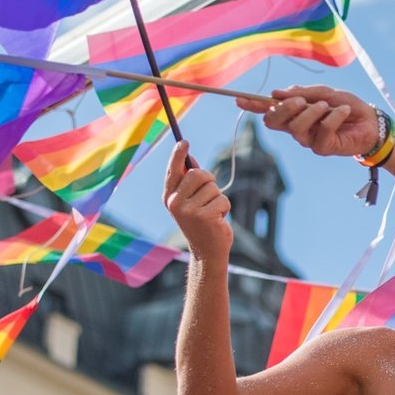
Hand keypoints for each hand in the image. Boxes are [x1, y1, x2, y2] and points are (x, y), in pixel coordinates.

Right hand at [163, 142, 232, 259]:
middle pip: (198, 174)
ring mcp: (189, 210)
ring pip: (213, 187)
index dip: (178, 155)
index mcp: (169, 197)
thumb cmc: (201, 224)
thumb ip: (189, 184)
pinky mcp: (205, 216)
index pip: (173, 171)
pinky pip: (223, 199)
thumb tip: (191, 159)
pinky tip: (218, 219)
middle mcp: (175, 202)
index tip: (184, 142)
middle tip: (209, 195)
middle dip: (209, 180)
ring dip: (218, 198)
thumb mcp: (190, 203)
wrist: (207, 252)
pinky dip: (225, 207)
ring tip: (212, 212)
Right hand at [237, 85, 373, 157]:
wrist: (371, 122)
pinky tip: (344, 111)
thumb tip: (276, 94)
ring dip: (312, 112)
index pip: (268, 109)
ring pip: (296, 127)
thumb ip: (303, 93)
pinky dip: (333, 117)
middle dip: (284, 108)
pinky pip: (322, 131)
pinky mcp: (323, 148)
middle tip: (301, 100)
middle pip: (274, 121)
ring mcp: (308, 140)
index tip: (239, 98)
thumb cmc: (347, 106)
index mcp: (294, 112)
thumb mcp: (325, 93)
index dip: (253, 105)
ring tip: (328, 105)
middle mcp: (297, 127)